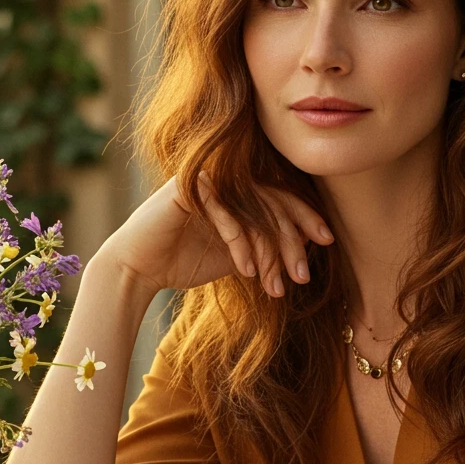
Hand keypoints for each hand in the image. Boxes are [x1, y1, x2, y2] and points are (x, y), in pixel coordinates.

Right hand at [99, 171, 334, 297]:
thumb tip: (308, 245)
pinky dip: (241, 245)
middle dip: (292, 242)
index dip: (306, 216)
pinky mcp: (187, 188)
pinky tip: (247, 272)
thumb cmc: (185, 261)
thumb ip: (267, 245)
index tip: (327, 241)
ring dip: (268, 251)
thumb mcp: (238, 255)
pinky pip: (227, 214)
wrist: (138, 269)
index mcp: (237, 189)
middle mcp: (224, 178)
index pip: (280, 195)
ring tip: (274, 285)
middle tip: (302, 276)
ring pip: (254, 209)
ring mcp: (206, 179)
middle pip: (273, 201)